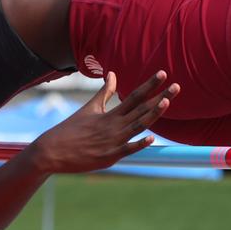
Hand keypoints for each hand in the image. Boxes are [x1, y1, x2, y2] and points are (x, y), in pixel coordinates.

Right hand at [28, 71, 177, 173]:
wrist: (53, 150)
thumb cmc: (71, 129)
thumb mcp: (89, 108)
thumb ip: (104, 93)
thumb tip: (112, 74)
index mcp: (111, 114)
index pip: (134, 96)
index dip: (150, 85)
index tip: (163, 74)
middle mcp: (114, 124)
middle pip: (142, 109)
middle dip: (160, 97)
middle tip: (177, 86)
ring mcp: (113, 140)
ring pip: (138, 126)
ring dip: (153, 114)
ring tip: (167, 102)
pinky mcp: (109, 156)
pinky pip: (127, 149)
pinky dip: (139, 144)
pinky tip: (151, 139)